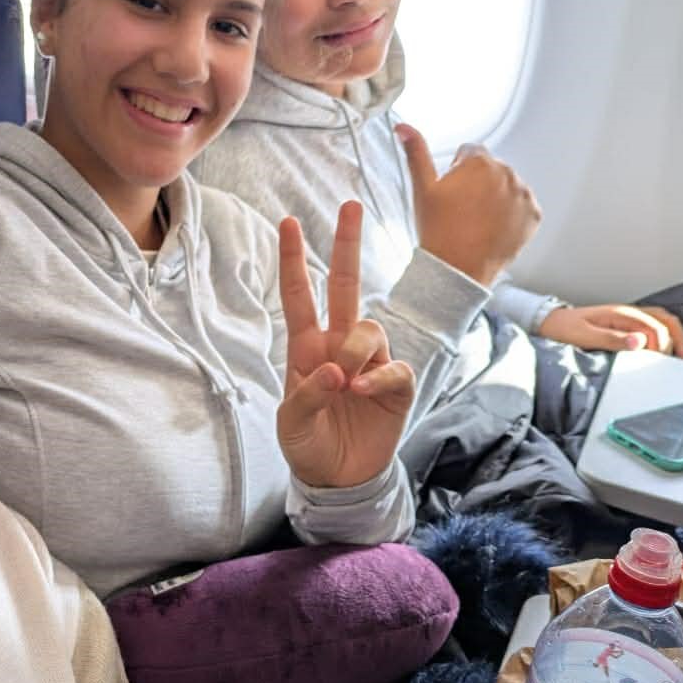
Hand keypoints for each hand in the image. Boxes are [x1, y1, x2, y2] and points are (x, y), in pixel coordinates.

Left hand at [278, 202, 415, 487]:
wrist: (339, 477)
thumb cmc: (308, 443)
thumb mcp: (291, 422)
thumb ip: (308, 394)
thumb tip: (336, 371)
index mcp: (307, 347)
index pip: (299, 295)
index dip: (293, 259)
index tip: (286, 221)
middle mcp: (339, 345)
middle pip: (346, 285)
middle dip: (348, 244)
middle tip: (350, 204)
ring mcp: (370, 362)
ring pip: (369, 327)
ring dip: (356, 349)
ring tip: (345, 384)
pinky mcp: (396, 384)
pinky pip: (393, 366)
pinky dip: (378, 376)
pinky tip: (363, 392)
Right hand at [400, 123, 540, 285]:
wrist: (457, 269)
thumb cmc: (438, 230)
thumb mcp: (423, 189)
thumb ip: (416, 152)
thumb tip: (403, 127)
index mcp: (480, 162)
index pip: (470, 152)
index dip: (457, 171)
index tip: (451, 192)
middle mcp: (507, 173)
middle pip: (491, 170)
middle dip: (478, 183)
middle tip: (461, 210)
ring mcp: (523, 195)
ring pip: (507, 187)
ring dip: (496, 197)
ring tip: (476, 221)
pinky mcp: (533, 216)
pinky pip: (523, 207)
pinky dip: (512, 215)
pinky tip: (493, 228)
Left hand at [538, 303, 682, 357]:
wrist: (551, 322)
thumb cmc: (565, 329)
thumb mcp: (585, 336)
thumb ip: (612, 339)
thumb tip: (640, 342)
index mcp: (621, 315)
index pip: (654, 328)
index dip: (661, 345)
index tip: (660, 362)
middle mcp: (629, 313)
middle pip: (666, 321)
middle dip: (678, 340)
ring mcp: (629, 318)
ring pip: (664, 321)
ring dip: (676, 337)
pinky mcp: (627, 325)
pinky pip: (655, 326)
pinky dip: (668, 336)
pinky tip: (671, 349)